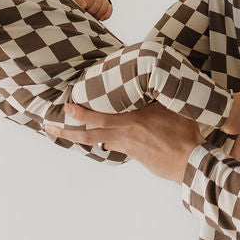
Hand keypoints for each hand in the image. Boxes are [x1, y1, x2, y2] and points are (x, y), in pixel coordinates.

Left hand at [42, 101, 201, 184]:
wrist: (189, 162)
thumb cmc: (184, 133)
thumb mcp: (173, 106)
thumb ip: (159, 94)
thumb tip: (155, 77)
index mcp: (133, 121)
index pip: (101, 118)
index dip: (82, 114)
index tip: (67, 108)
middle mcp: (125, 135)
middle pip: (90, 135)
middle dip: (69, 131)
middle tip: (50, 126)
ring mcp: (128, 147)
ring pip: (99, 141)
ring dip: (81, 137)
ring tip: (64, 133)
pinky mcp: (134, 156)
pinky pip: (115, 145)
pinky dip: (105, 141)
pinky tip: (100, 139)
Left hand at [73, 0, 112, 20]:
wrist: (83, 5)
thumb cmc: (77, 4)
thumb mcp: (75, 2)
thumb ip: (78, 2)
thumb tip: (84, 5)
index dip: (88, 4)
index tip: (84, 8)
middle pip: (98, 4)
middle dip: (92, 11)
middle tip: (87, 14)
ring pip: (104, 7)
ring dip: (98, 14)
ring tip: (92, 17)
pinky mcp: (107, 5)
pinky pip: (110, 9)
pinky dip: (106, 15)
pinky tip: (101, 18)